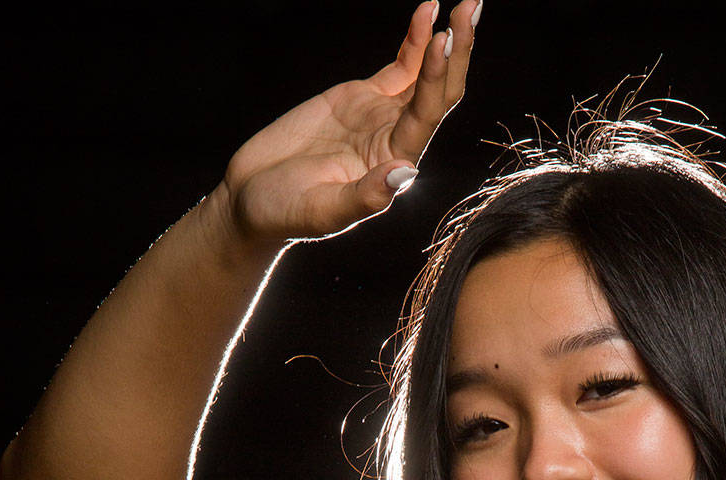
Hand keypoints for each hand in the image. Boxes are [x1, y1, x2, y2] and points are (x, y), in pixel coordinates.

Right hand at [219, 0, 480, 242]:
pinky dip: (414, 39)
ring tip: (466, 4)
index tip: (443, 40)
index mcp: (395, 164)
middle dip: (460, 51)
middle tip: (471, 7)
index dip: (436, 78)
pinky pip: (400, 65)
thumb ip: (364, 198)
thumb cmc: (285, 213)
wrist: (255, 199)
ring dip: (448, 41)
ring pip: (426, 75)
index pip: (427, 116)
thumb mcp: (322, 211)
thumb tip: (405, 173)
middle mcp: (398, 138)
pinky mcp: (363, 98)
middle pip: (440, 91)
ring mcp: (383, 116)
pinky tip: (427, 11)